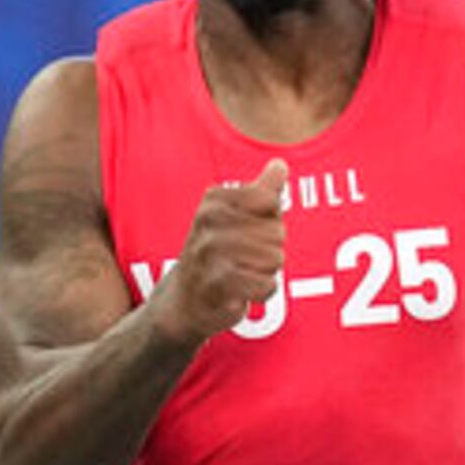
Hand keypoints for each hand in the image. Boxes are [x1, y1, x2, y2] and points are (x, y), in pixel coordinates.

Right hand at [152, 158, 288, 342]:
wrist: (183, 300)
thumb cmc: (216, 253)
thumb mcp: (235, 217)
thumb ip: (261, 191)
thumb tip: (280, 164)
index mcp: (214, 200)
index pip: (269, 201)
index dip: (270, 220)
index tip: (249, 231)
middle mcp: (208, 222)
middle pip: (277, 231)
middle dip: (271, 250)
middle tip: (246, 258)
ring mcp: (209, 254)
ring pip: (274, 258)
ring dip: (267, 272)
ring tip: (245, 273)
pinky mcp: (216, 287)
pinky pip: (266, 285)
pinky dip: (263, 292)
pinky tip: (246, 291)